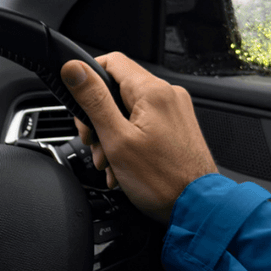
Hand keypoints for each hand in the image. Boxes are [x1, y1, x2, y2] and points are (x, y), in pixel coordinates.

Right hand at [61, 52, 216, 221]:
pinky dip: (127, 141)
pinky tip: (122, 165)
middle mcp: (168, 95)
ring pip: (127, 109)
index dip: (87, 79)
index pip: (111, 62)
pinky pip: (142, 124)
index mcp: (152, 91)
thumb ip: (93, 100)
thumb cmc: (161, 180)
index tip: (78, 102)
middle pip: (117, 89)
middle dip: (97, 117)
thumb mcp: (116, 139)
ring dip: (110, 134)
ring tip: (109, 161)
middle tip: (94, 141)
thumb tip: (73, 69)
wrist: (197, 208)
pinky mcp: (176, 127)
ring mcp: (174, 111)